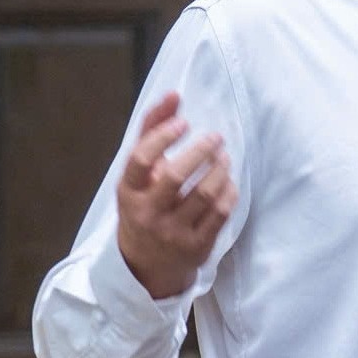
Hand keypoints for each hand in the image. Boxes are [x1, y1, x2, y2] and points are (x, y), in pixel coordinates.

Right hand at [116, 92, 237, 298]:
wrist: (145, 264)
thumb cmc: (144, 203)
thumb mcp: (139, 173)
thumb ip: (152, 130)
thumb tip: (173, 94)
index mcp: (128, 192)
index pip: (140, 159)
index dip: (163, 136)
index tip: (183, 123)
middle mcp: (147, 214)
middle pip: (176, 177)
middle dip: (201, 151)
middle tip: (216, 137)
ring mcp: (171, 233)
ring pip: (204, 195)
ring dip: (220, 169)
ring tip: (223, 156)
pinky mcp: (195, 247)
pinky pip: (220, 214)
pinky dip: (229, 192)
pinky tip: (228, 181)